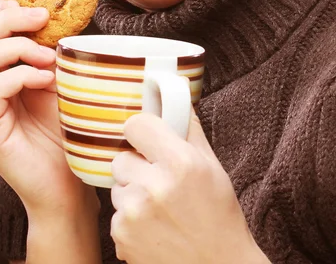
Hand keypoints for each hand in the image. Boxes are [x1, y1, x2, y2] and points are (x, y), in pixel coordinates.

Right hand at [0, 0, 97, 216]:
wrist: (66, 188)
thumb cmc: (67, 134)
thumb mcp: (59, 83)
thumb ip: (49, 55)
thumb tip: (59, 19)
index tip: (33, 9)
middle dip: (8, 19)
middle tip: (43, 19)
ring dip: (18, 46)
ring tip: (48, 57)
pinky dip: (21, 75)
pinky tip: (46, 79)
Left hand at [110, 109, 267, 263]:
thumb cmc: (219, 216)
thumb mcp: (212, 166)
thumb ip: (189, 129)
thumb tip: (175, 97)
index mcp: (179, 162)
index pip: (136, 125)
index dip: (142, 130)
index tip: (147, 138)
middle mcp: (153, 186)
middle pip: (121, 157)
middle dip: (136, 166)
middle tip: (158, 179)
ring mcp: (134, 214)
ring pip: (117, 186)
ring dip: (132, 192)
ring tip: (159, 207)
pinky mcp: (121, 237)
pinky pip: (115, 214)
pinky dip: (129, 219)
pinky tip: (154, 227)